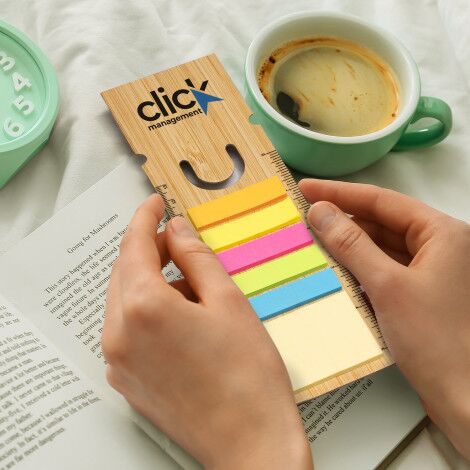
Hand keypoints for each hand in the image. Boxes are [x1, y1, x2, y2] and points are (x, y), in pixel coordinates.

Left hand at [102, 194, 312, 469]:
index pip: (134, 245)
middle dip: (147, 249)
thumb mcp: (228, 301)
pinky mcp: (126, 380)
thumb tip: (176, 230)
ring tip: (189, 284)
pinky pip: (127, 328)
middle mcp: (119, 334)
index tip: (154, 203)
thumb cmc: (247, 373)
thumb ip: (196, 257)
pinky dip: (146, 309)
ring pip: (123, 300)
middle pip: (124, 272)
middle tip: (176, 239)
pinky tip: (178, 315)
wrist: (250, 442)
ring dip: (149, 280)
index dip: (145, 218)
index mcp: (144, 307)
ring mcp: (118, 360)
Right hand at [300, 179, 469, 459]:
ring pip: (383, 246)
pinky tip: (336, 268)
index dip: (340, 193)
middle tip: (305, 216)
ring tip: (314, 240)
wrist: (463, 398)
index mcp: (443, 233)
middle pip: (383, 221)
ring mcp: (432, 270)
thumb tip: (321, 212)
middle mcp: (441, 246)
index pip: (383, 201)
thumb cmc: (436, 341)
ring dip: (350, 244)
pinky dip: (360, 267)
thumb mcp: (387, 286)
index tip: (307, 188)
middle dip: (344, 220)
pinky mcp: (422, 291)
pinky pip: (385, 268)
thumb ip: (351, 244)